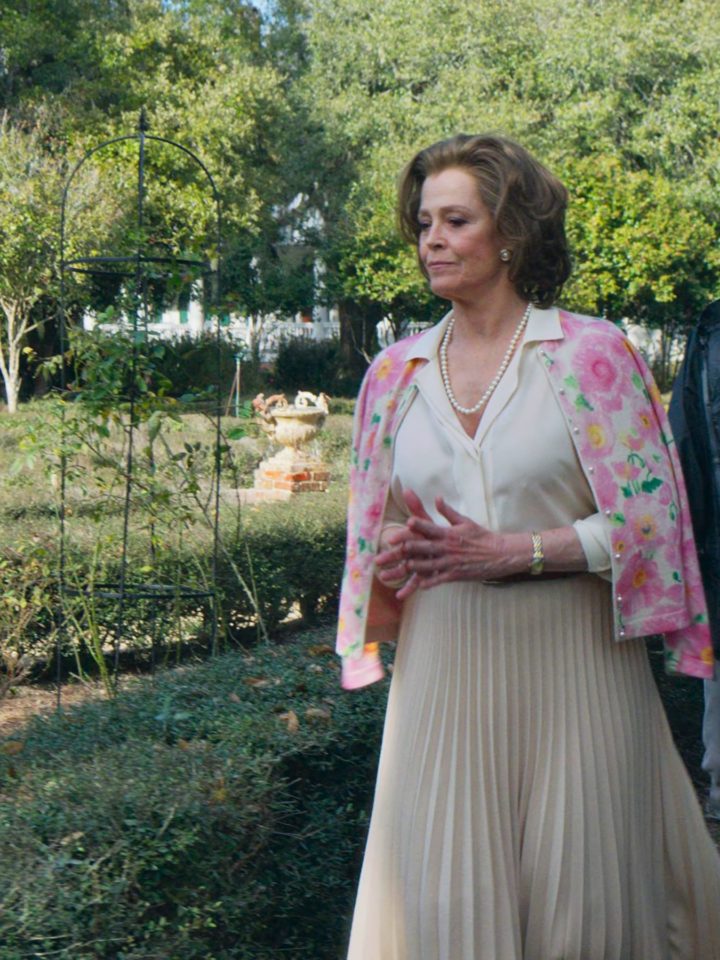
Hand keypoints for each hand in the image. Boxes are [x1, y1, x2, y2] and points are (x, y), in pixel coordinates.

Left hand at [377, 490, 523, 598]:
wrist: (500, 553)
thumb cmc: (481, 536)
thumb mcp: (465, 521)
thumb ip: (448, 511)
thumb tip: (436, 498)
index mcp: (449, 532)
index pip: (428, 527)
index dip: (414, 526)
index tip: (402, 524)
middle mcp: (448, 547)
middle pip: (422, 548)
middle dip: (403, 550)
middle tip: (388, 551)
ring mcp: (451, 562)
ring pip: (427, 565)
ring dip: (411, 568)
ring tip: (396, 570)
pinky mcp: (456, 574)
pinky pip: (439, 579)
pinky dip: (429, 582)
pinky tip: (418, 586)